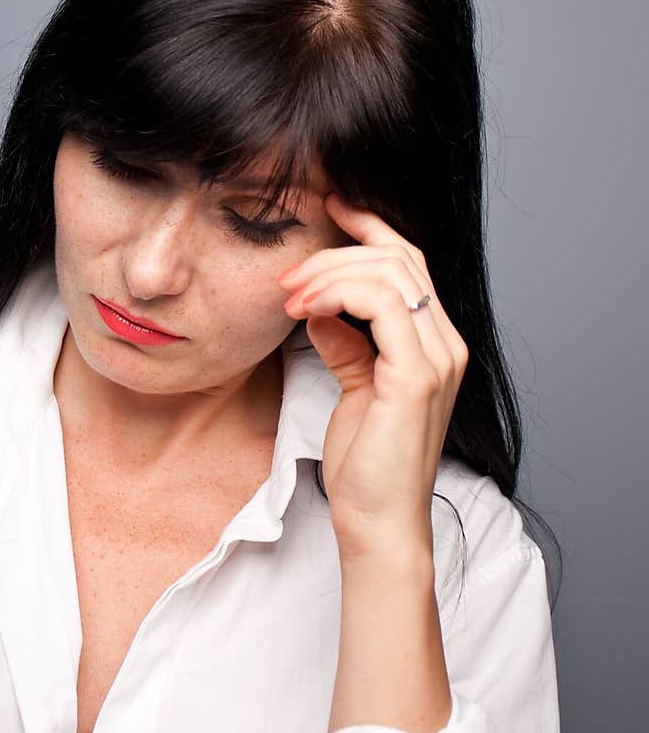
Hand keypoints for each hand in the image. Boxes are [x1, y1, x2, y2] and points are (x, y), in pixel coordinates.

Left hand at [277, 194, 468, 561]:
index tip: (329, 209)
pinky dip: (337, 294)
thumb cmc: (366, 465)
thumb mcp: (354, 389)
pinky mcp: (416, 376)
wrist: (377, 523)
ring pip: (389, 273)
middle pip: (399, 259)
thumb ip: (345, 344)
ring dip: (329, 273)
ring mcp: (437, 358)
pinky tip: (305, 310)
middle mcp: (446, 344)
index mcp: (434, 344)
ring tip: (288, 297)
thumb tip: (318, 307)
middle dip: (335, 254)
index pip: (410, 264)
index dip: (371, 228)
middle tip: (286, 277)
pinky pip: (380, 304)